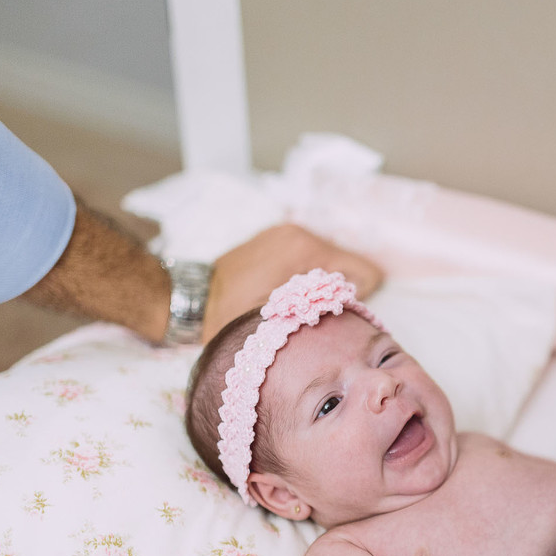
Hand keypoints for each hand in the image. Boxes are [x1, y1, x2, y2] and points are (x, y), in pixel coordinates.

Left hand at [202, 223, 384, 340]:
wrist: (190, 300)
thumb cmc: (230, 316)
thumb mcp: (280, 322)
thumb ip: (322, 313)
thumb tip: (354, 316)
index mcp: (304, 249)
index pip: (365, 272)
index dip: (358, 300)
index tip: (334, 316)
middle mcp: (300, 234)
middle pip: (350, 267)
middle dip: (342, 292)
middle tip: (315, 316)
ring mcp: (288, 233)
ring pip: (332, 263)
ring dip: (325, 286)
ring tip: (299, 306)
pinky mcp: (279, 239)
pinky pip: (313, 259)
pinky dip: (310, 277)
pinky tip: (289, 295)